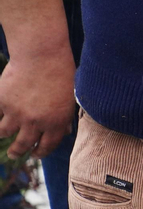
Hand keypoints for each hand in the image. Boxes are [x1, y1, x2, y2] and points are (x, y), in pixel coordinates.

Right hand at [0, 44, 76, 158]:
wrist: (42, 54)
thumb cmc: (61, 72)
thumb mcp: (71, 97)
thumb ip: (66, 116)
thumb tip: (65, 132)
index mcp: (56, 123)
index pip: (46, 146)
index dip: (40, 152)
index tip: (35, 154)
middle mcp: (35, 122)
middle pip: (22, 145)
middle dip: (17, 151)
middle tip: (14, 154)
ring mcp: (16, 113)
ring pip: (4, 132)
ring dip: (4, 133)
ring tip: (4, 133)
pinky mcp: (1, 101)